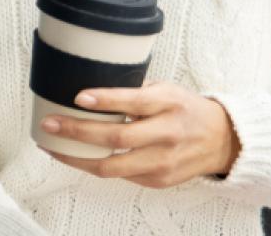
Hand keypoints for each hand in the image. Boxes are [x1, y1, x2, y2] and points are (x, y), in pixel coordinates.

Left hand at [41, 80, 241, 188]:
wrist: (222, 141)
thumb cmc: (185, 109)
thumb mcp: (166, 91)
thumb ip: (135, 92)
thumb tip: (89, 90)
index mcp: (170, 103)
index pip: (135, 102)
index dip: (106, 100)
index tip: (78, 97)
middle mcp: (168, 134)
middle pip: (117, 137)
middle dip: (77, 131)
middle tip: (49, 124)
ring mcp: (163, 161)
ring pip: (111, 166)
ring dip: (76, 157)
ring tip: (51, 146)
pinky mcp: (158, 180)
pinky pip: (119, 175)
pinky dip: (93, 165)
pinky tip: (76, 156)